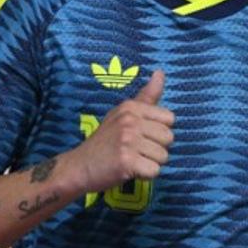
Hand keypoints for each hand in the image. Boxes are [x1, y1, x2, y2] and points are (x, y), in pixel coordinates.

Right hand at [70, 70, 173, 191]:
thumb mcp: (122, 113)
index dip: (158, 131)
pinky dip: (145, 175)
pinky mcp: (126, 161)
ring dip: (150, 163)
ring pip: (163, 156)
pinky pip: (154, 171)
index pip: (169, 118)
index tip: (141, 136)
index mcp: (131, 107)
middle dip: (156, 149)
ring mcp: (128, 140)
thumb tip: (160, 72)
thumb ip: (146, 96)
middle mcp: (130, 120)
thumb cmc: (104, 141)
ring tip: (132, 161)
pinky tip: (130, 171)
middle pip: (169, 138)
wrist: (78, 166)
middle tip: (136, 151)